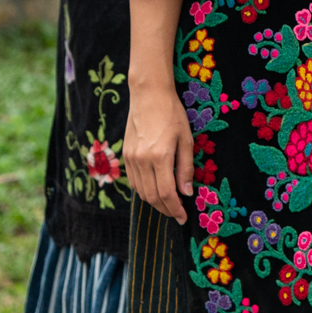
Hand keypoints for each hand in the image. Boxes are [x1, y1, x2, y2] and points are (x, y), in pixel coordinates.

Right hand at [125, 81, 195, 223]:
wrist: (148, 95)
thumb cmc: (172, 114)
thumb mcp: (186, 139)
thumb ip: (185, 168)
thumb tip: (186, 192)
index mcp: (160, 157)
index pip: (166, 194)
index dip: (175, 209)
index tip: (183, 217)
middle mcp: (142, 161)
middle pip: (152, 197)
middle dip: (165, 209)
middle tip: (177, 214)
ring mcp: (131, 159)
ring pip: (141, 192)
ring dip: (154, 202)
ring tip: (168, 204)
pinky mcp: (125, 155)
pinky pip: (133, 181)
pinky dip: (143, 190)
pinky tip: (154, 189)